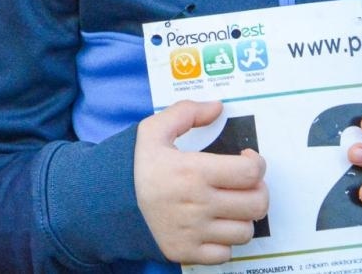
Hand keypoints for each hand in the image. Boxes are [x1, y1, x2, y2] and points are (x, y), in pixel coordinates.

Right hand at [135, 100, 267, 264]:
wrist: (104, 202)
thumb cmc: (134, 166)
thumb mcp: (153, 130)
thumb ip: (186, 112)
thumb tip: (217, 107)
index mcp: (193, 172)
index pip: (250, 173)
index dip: (256, 164)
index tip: (246, 160)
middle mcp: (198, 205)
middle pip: (256, 204)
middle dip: (257, 190)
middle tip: (244, 183)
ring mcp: (194, 232)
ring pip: (245, 232)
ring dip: (242, 217)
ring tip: (229, 205)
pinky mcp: (186, 252)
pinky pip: (225, 254)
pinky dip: (224, 242)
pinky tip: (213, 226)